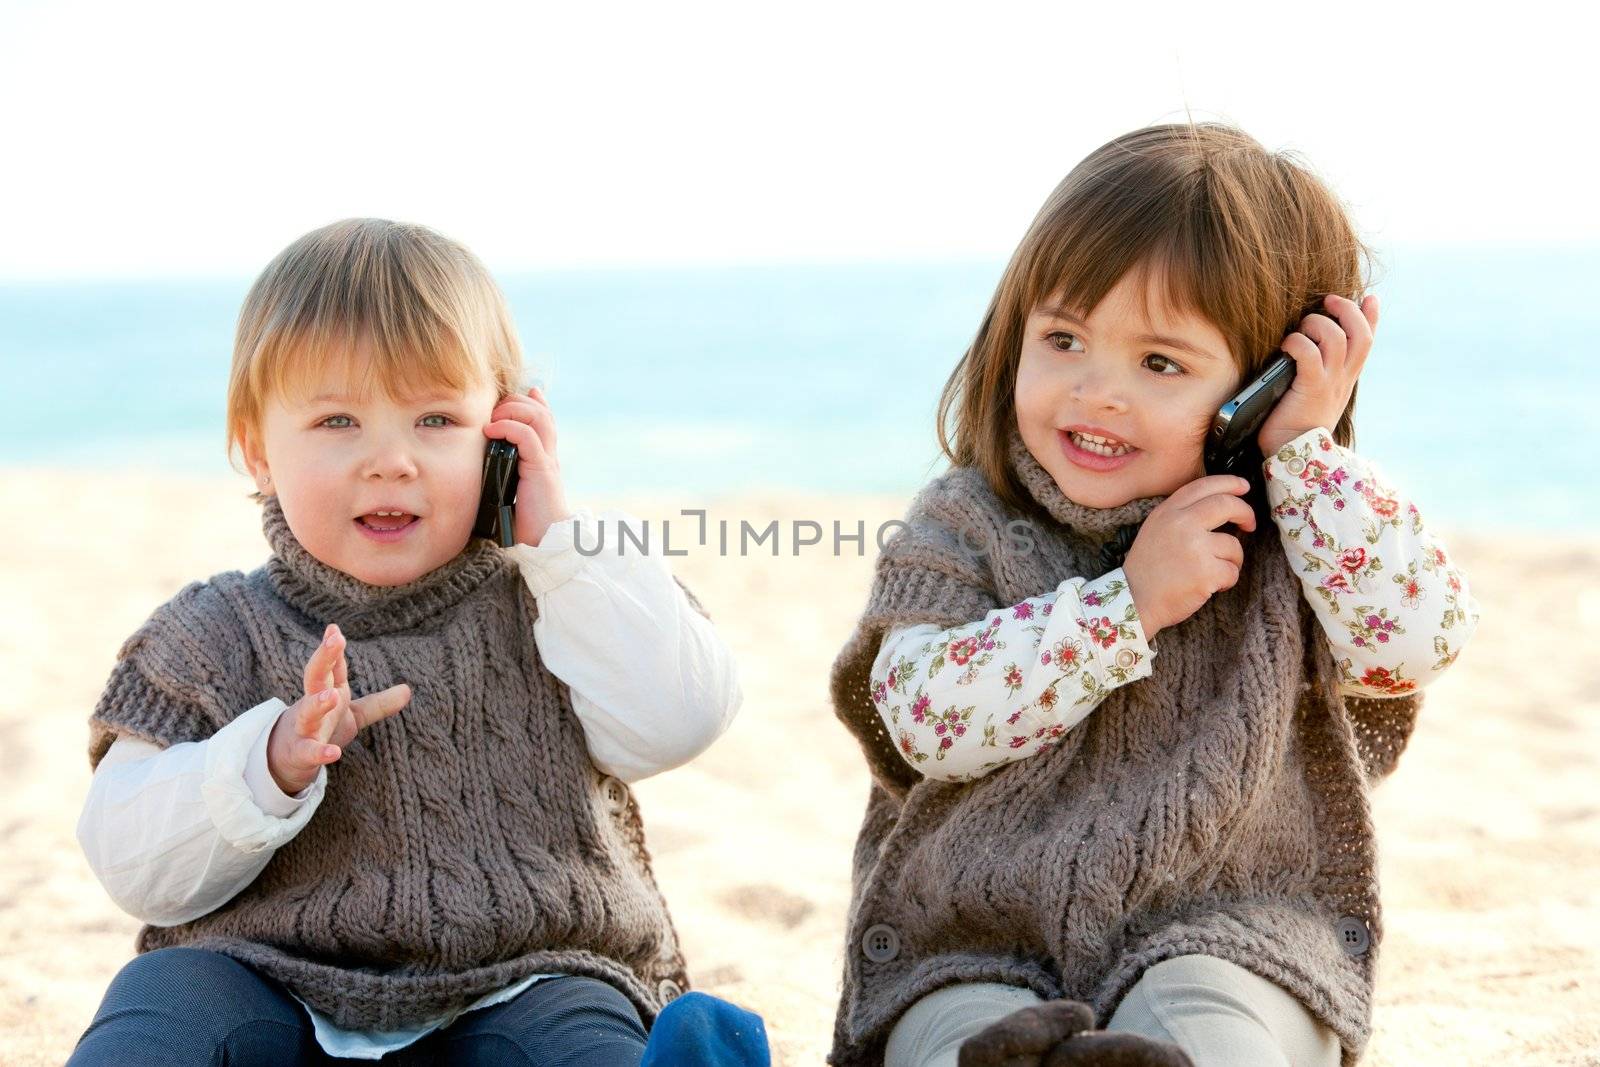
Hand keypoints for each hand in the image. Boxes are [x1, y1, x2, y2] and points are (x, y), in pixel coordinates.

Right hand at [266, 623, 411, 794]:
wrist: (287, 759)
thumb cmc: (321, 729)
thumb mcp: (352, 714)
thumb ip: (378, 703)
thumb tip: (408, 690)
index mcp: (327, 691)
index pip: (331, 666)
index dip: (333, 648)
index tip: (334, 629)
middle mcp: (313, 704)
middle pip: (315, 677)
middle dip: (323, 658)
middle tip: (334, 640)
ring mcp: (304, 728)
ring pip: (308, 712)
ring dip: (318, 703)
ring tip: (333, 695)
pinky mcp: (301, 753)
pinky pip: (309, 752)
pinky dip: (319, 752)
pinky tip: (333, 753)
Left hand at [483, 384, 570, 547]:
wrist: (547, 541)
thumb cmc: (525, 521)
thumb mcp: (510, 489)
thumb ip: (502, 472)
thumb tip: (485, 463)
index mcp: (543, 455)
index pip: (542, 416)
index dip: (529, 400)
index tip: (508, 400)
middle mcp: (548, 452)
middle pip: (539, 410)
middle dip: (514, 402)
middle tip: (492, 412)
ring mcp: (547, 459)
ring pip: (537, 416)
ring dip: (511, 410)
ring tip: (492, 419)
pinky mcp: (541, 468)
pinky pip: (527, 436)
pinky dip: (509, 427)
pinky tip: (492, 431)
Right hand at [1121, 475, 1255, 638]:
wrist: (1134, 601)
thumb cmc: (1147, 569)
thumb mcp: (1155, 530)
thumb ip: (1180, 515)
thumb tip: (1220, 506)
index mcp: (1168, 512)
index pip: (1204, 486)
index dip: (1229, 483)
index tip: (1244, 488)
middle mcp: (1181, 523)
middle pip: (1227, 504)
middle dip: (1245, 512)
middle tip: (1249, 524)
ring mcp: (1195, 547)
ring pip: (1233, 545)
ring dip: (1231, 561)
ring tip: (1213, 572)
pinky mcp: (1206, 572)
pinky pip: (1232, 571)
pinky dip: (1226, 581)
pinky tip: (1210, 586)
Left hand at [1256, 293, 1379, 456]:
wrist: (1293, 453)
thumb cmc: (1294, 422)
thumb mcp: (1315, 392)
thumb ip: (1318, 370)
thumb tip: (1308, 346)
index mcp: (1346, 377)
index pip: (1368, 341)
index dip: (1372, 316)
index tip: (1369, 297)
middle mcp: (1343, 378)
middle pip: (1361, 333)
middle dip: (1347, 309)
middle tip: (1327, 301)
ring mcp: (1330, 382)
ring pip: (1336, 337)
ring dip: (1317, 324)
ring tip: (1301, 329)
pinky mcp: (1311, 388)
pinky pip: (1310, 354)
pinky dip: (1298, 342)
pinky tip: (1287, 345)